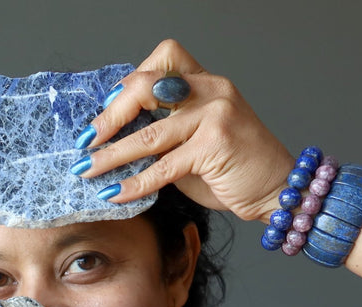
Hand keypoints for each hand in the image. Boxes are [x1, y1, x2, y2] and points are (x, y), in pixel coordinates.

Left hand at [76, 39, 292, 221]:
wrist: (276, 189)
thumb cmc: (234, 168)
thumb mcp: (195, 142)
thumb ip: (164, 132)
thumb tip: (116, 138)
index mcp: (206, 82)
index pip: (162, 58)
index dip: (129, 81)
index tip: (108, 109)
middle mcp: (211, 90)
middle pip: (145, 86)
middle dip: (109, 116)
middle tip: (86, 141)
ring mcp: (214, 115)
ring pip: (148, 133)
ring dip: (110, 155)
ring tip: (86, 170)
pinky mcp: (215, 145)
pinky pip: (162, 165)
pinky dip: (134, 182)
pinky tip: (114, 192)